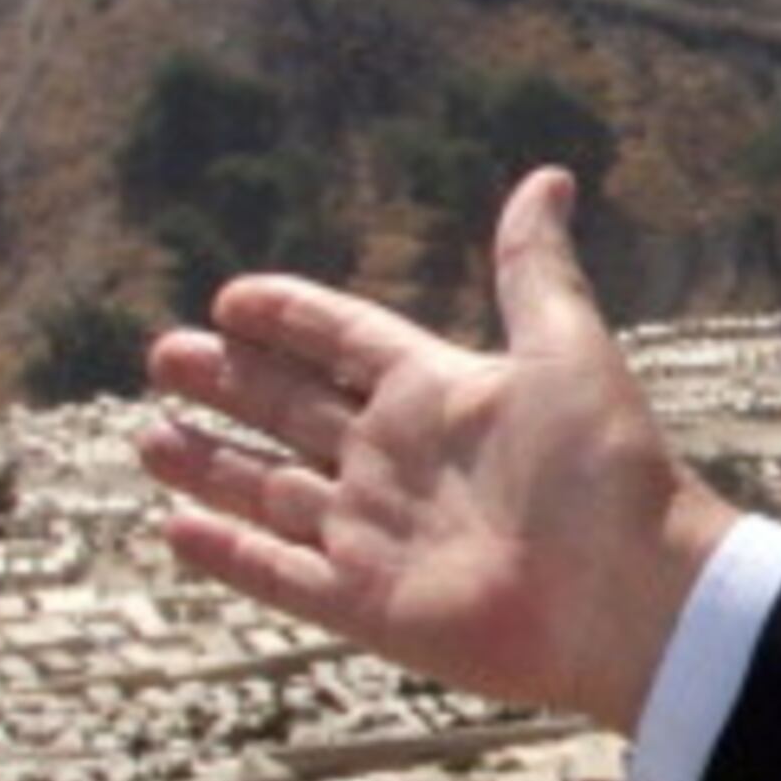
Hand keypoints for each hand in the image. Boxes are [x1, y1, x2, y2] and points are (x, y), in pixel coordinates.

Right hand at [138, 168, 733, 735]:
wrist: (630, 595)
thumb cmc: (603, 467)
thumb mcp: (564, 348)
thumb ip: (533, 268)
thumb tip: (550, 176)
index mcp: (443, 394)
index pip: (348, 342)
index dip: (292, 318)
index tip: (230, 298)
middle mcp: (403, 461)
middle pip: (296, 411)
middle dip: (232, 384)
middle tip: (163, 355)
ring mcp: (381, 535)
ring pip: (273, 492)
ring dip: (213, 465)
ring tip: (150, 437)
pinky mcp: (367, 605)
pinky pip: (279, 574)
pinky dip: (227, 553)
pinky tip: (174, 526)